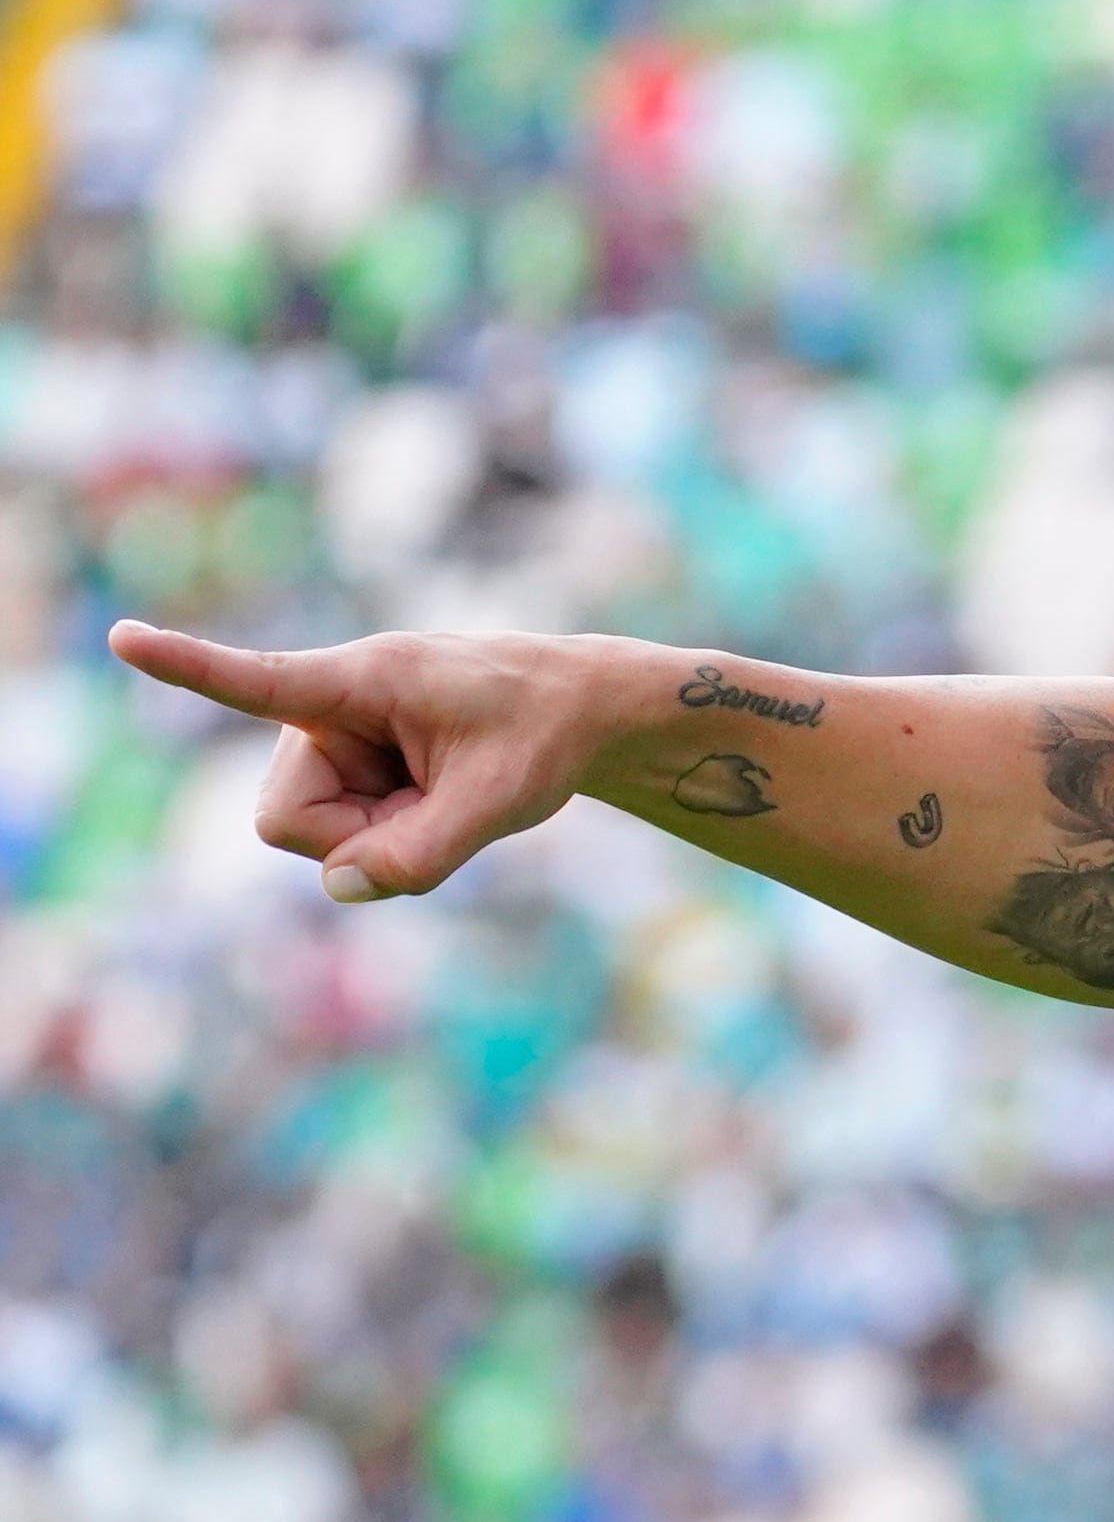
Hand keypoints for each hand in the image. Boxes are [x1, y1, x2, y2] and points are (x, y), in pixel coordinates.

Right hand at [106, 621, 607, 901]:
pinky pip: (341, 827)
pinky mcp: (345, 758)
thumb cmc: (544, 737)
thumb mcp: (498, 802)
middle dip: (353, 837)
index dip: (188, 667)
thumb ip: (420, 855)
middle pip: (288, 819)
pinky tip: (433, 795)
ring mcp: (334, 735)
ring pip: (312, 832)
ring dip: (376, 834)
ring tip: (443, 792)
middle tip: (438, 806)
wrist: (581, 709)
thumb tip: (337, 885)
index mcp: (364, 682)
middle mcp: (332, 703)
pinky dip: (387, 830)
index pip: (261, 681)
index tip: (123, 636)